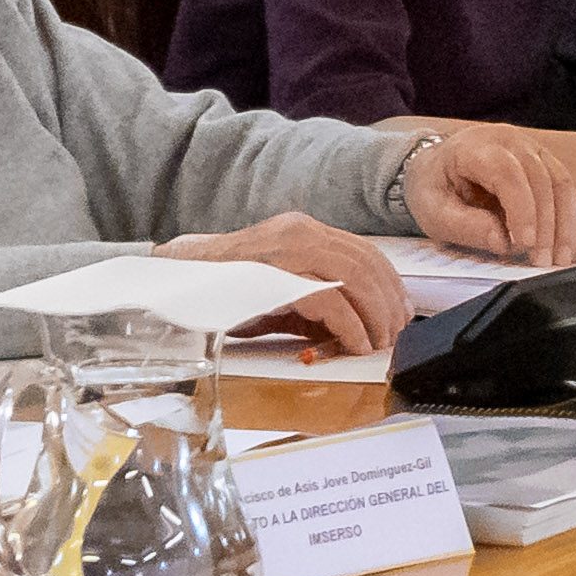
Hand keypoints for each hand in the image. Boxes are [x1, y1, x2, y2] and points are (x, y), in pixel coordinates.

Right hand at [170, 211, 421, 359]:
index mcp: (304, 231)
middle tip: (393, 336)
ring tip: (376, 344)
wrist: (175, 281)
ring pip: (356, 278)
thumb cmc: (226, 290)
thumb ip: (319, 298)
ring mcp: (286, 250)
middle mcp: (299, 232)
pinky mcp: (275, 275)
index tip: (401, 315)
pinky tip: (353, 344)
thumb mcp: (281, 289)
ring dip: (375, 317)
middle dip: (390, 305)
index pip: (366, 252)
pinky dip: (350, 326)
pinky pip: (330, 299)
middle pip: (369, 265)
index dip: (392, 287)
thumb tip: (359, 327)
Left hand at [391, 126, 575, 267]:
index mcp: (476, 147)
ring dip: (566, 226)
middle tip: (542, 261)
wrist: (438, 167)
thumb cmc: (435, 185)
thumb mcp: (433, 210)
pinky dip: (573, 222)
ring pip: (562, 185)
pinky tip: (573, 247)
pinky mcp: (546, 165)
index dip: (522, 210)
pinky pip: (568, 192)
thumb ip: (464, 226)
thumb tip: (501, 241)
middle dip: (547, 226)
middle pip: (541, 180)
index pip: (508, 174)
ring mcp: (532, 151)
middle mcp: (510, 142)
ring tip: (561, 259)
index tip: (524, 243)